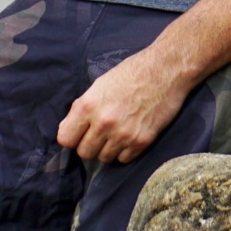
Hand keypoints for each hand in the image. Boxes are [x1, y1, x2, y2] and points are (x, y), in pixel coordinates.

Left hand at [55, 49, 193, 164]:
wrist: (164, 70)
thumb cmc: (130, 73)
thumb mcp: (99, 86)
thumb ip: (82, 109)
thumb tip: (67, 130)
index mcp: (88, 106)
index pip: (65, 139)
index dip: (72, 137)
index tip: (79, 134)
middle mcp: (103, 123)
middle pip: (84, 153)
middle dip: (89, 145)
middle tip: (99, 134)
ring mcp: (123, 134)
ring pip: (104, 159)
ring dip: (107, 149)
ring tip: (116, 133)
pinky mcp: (142, 142)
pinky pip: (123, 159)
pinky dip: (124, 151)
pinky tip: (129, 136)